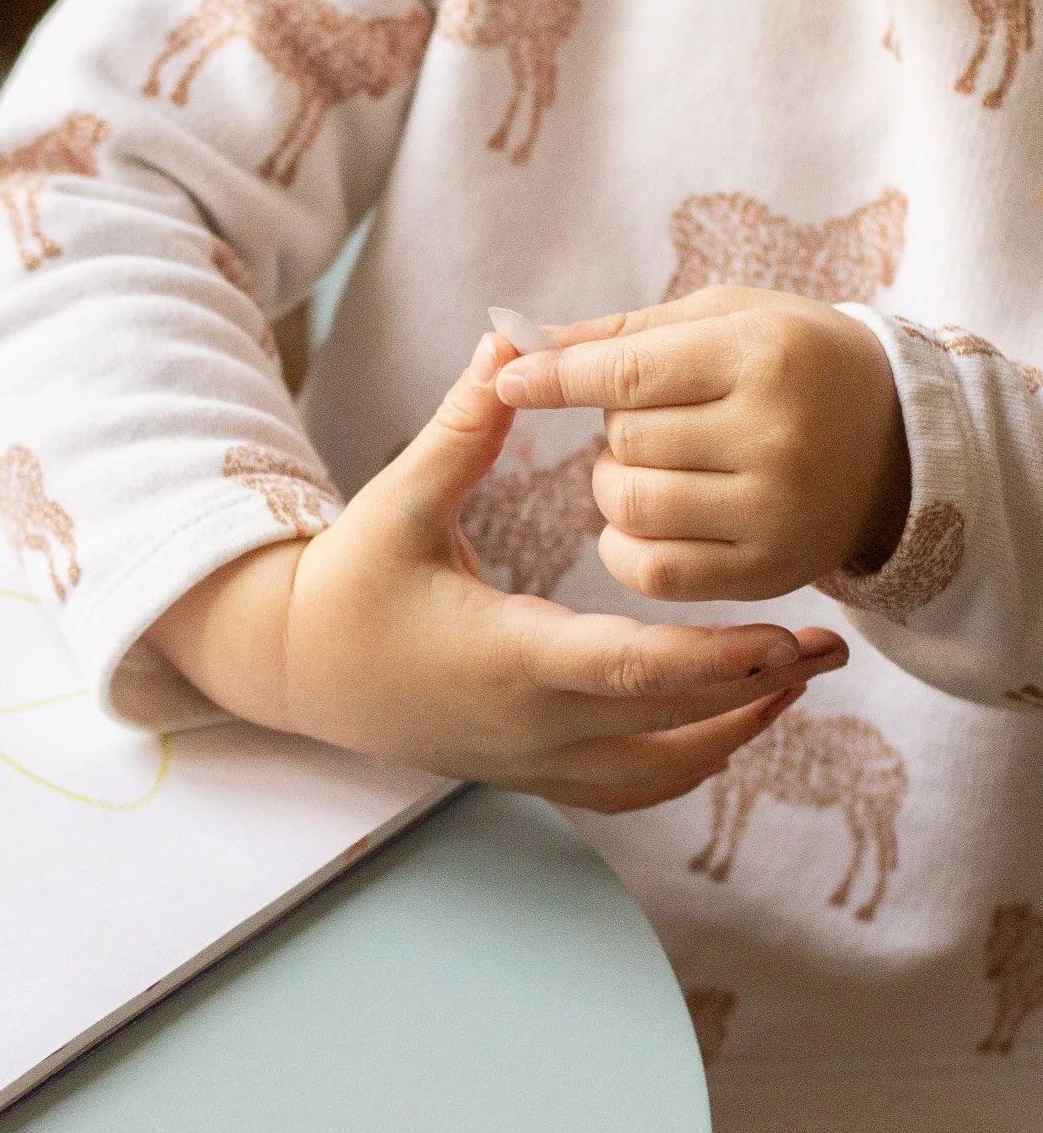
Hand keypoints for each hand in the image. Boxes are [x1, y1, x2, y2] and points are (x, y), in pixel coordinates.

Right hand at [148, 333, 847, 814]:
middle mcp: (529, 725)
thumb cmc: (347, 585)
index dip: (715, 660)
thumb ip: (462, 431)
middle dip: (759, 690)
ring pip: (659, 774)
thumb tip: (511, 344)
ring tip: (792, 681)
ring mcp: (532, 761)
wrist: (300, 672)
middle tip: (831, 647)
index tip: (787, 640)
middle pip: (669, 727)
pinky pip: (630, 787)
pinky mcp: (531, 773)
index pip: (630, 671)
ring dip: (733, 734)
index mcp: (505, 657)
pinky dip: (689, 761)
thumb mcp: (397, 504)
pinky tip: (726, 721)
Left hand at [495, 287, 910, 602]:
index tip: (511, 377)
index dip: (558, 377)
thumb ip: (622, 334)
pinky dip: (625, 547)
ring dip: (615, 487)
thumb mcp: (727, 321)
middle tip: (656, 421)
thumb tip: (516, 344)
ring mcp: (775, 512)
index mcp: (763, 355)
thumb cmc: (794, 366)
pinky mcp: (768, 572)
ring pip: (632, 506)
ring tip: (652, 467)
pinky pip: (654, 572)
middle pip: (626, 442)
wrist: (900, 445)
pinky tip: (645, 522)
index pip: (629, 373)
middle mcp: (775, 435)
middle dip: (615, 430)